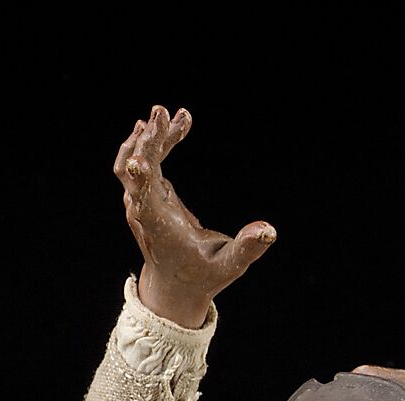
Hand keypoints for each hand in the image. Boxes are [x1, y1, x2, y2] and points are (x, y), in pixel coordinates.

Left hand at [114, 105, 275, 326]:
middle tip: (163, 112)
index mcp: (159, 227)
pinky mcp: (149, 192)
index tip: (139, 158)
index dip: (141, 176)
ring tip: (175, 115)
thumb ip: (248, 248)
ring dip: (152, 136)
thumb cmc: (204, 276)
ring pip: (136, 159)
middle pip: (134, 168)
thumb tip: (270, 231)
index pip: (143, 196)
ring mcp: (142, 199)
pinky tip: (179, 124)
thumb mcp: (230, 266)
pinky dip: (161, 141)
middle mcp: (143, 209)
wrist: (175, 285)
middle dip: (149, 140)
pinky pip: (148, 160)